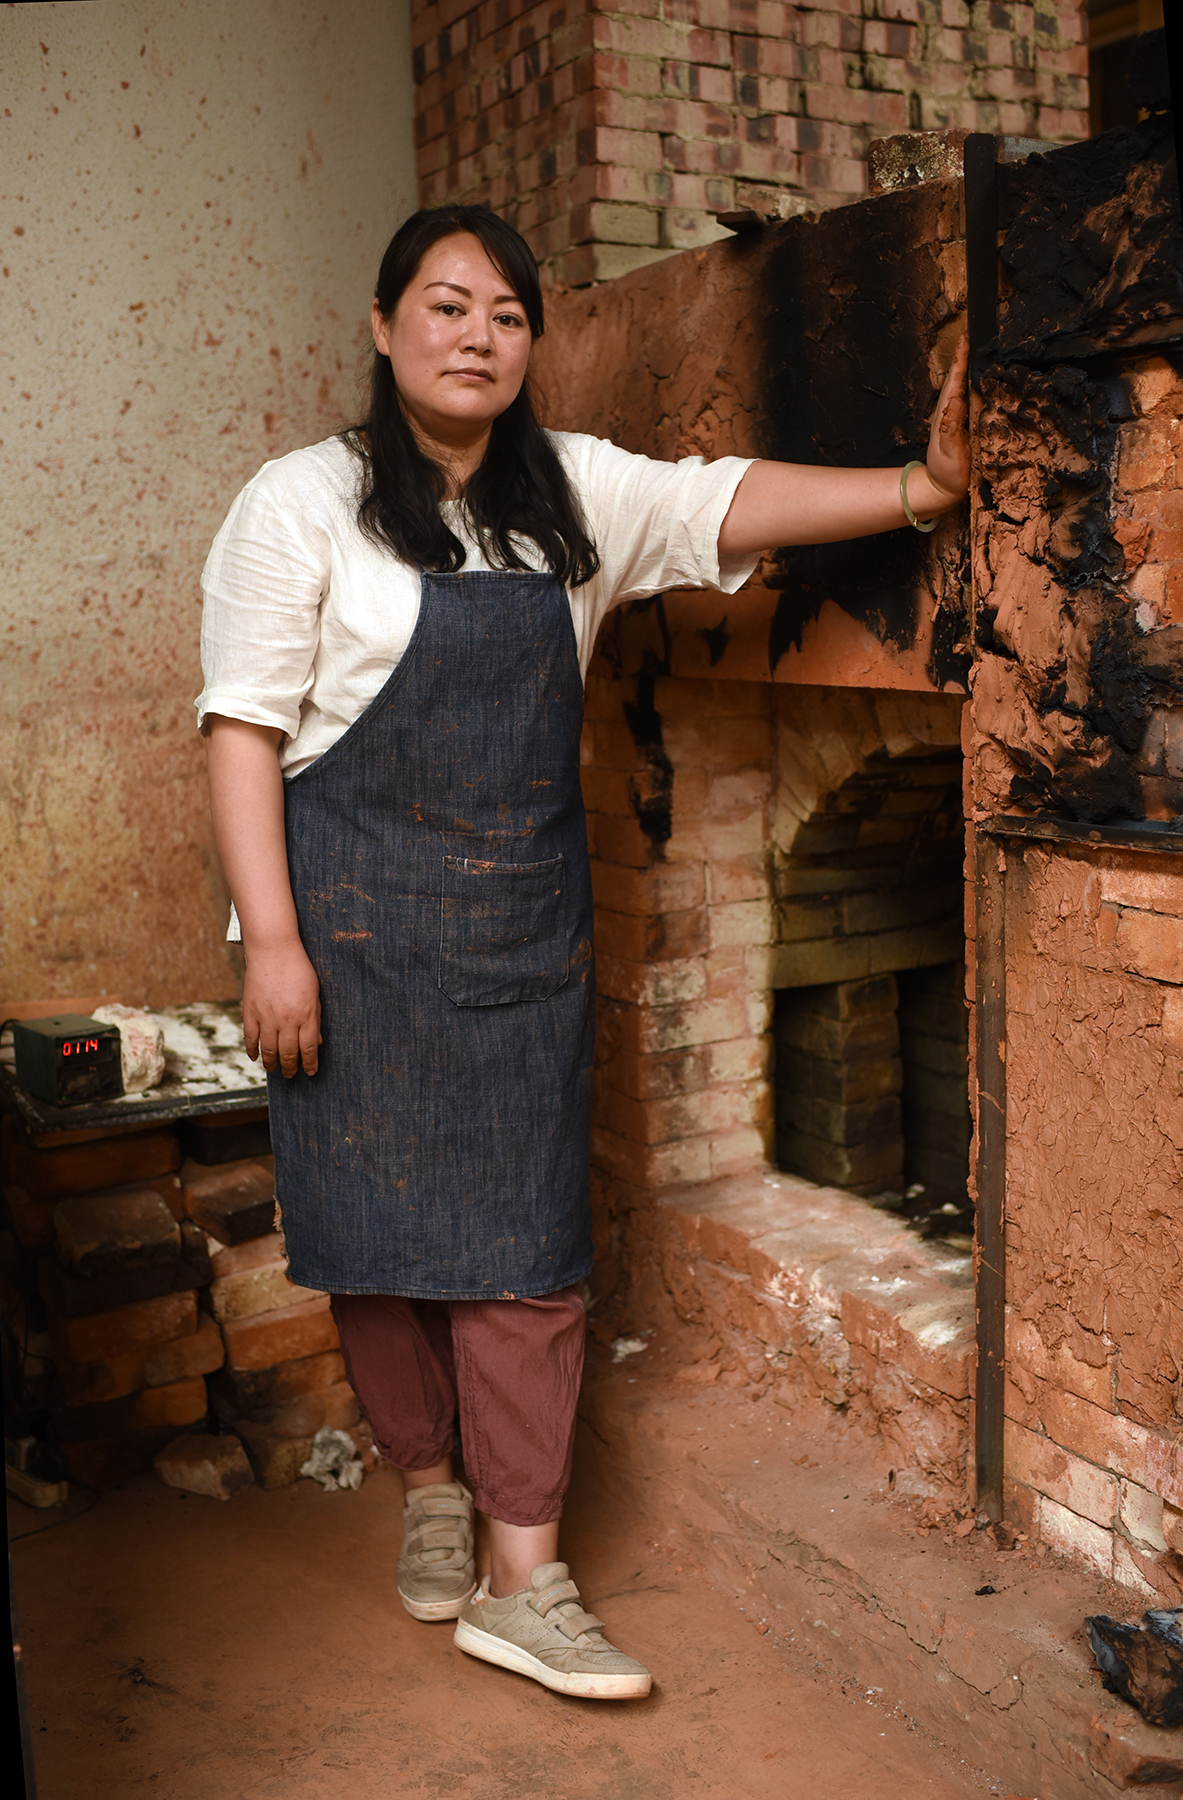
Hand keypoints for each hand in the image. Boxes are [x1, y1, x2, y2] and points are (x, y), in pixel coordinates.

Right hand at [242, 941, 321, 1077]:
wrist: (274, 951)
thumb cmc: (299, 970)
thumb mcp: (315, 994)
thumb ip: (315, 1019)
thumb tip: (317, 1042)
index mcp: (306, 1015)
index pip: (308, 1049)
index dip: (310, 1064)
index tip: (311, 1072)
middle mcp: (287, 1020)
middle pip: (289, 1053)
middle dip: (291, 1068)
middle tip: (291, 1075)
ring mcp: (267, 1017)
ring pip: (268, 1050)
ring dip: (272, 1063)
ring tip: (274, 1069)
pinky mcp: (250, 1011)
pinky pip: (250, 1038)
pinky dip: (252, 1050)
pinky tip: (255, 1057)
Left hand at [924, 334, 969, 504]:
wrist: (939, 489)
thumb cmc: (946, 474)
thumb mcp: (949, 453)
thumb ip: (951, 428)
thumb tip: (955, 401)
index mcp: (948, 414)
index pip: (955, 381)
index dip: (961, 360)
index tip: (965, 339)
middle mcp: (950, 412)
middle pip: (957, 378)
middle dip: (964, 356)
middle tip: (971, 334)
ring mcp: (955, 417)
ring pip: (961, 386)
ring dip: (967, 366)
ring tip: (974, 348)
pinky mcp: (960, 424)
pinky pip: (967, 397)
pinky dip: (971, 383)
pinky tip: (977, 378)